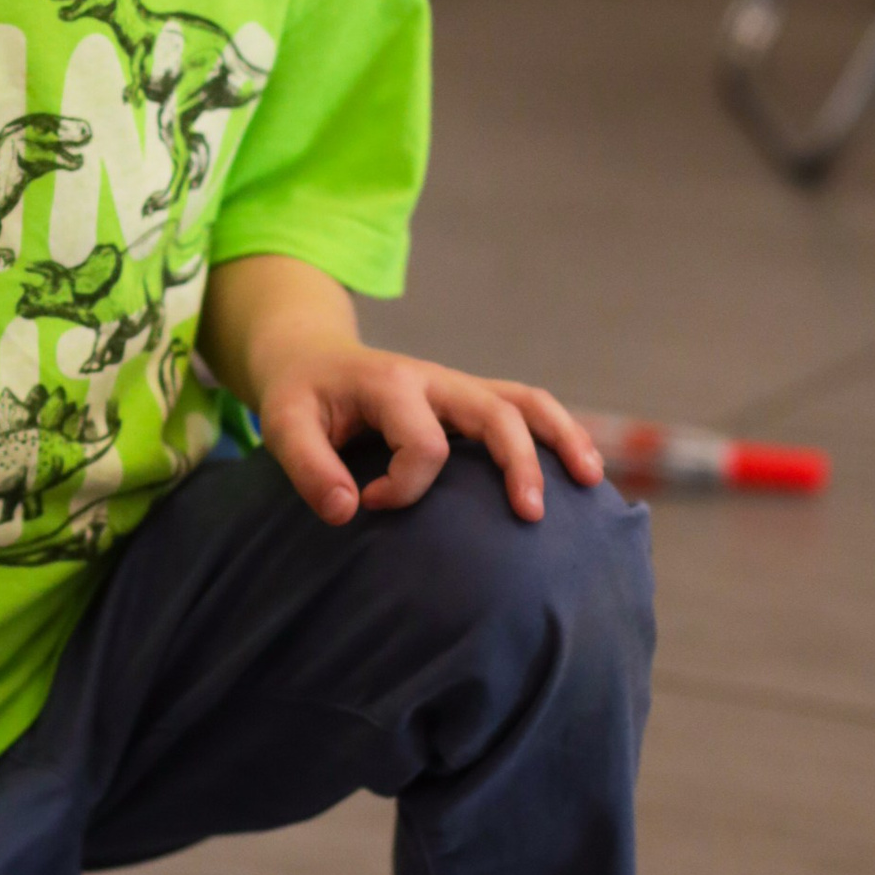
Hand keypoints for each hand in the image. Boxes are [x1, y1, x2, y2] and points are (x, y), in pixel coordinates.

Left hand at [258, 339, 603, 527]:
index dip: (401, 488)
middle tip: (529, 516)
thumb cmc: (300, 397)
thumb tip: (348, 512)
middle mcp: (435, 380)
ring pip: (525, 402)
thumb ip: (310, 468)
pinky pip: (523, 408)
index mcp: (392, 384)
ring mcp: (457, 388)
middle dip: (517, 463)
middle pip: (495, 413)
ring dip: (562, 438)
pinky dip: (558, 434)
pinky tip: (580, 470)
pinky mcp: (468, 400)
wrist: (311, 358)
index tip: (367, 503)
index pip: (423, 444)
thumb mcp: (283, 424)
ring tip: (590, 481)